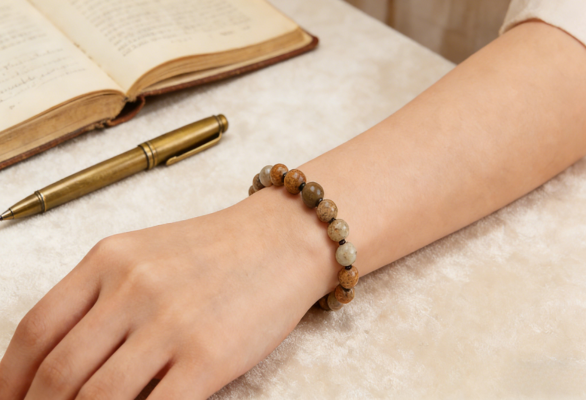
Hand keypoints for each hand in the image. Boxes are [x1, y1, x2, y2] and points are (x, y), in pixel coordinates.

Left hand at [0, 189, 330, 398]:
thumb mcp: (146, 254)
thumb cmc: (217, 249)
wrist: (284, 237)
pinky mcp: (209, 355)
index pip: (36, 331)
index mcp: (109, 259)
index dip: (10, 381)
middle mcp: (133, 287)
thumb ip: (102, 300)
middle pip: (59, 373)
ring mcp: (172, 322)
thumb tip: (62, 367)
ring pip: (98, 399)